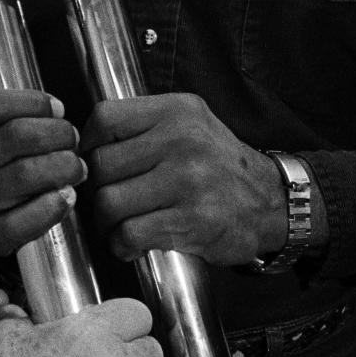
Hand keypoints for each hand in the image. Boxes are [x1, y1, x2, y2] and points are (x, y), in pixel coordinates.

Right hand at [0, 51, 88, 255]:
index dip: (33, 102)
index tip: (57, 106)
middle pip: (15, 138)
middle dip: (56, 133)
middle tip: (72, 136)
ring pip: (25, 176)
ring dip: (63, 166)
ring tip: (76, 163)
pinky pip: (22, 223)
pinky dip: (52, 207)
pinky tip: (65, 194)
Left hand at [81, 93, 285, 264]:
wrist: (272, 203)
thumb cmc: (219, 166)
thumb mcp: (189, 124)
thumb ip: (144, 126)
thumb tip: (83, 147)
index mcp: (176, 111)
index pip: (105, 118)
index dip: (87, 145)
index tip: (91, 163)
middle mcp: (182, 140)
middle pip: (101, 165)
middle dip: (95, 190)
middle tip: (104, 203)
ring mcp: (188, 180)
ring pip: (109, 202)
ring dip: (105, 223)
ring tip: (116, 225)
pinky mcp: (192, 220)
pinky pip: (130, 233)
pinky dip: (121, 245)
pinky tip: (131, 244)